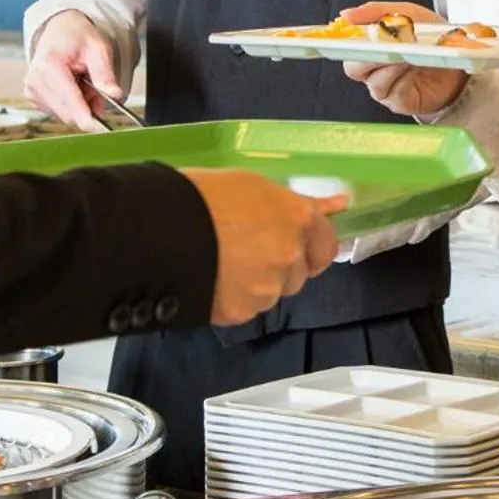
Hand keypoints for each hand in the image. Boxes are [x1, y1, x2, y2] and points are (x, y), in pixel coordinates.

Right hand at [25, 10, 118, 132]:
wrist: (59, 31)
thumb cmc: (77, 37)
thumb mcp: (98, 48)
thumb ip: (105, 73)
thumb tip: (115, 95)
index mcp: (49, 65)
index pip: (68, 98)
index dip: (83, 115)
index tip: (97, 128)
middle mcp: (35, 80)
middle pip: (66, 111)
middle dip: (88, 107)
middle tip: (99, 89)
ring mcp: (32, 91)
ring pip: (64, 114)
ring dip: (81, 105)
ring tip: (84, 81)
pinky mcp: (34, 98)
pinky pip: (59, 112)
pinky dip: (72, 104)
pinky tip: (74, 87)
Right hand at [183, 169, 344, 325]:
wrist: (160, 230)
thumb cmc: (203, 194)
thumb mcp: (252, 185)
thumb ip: (293, 203)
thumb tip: (338, 205)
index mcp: (298, 219)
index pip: (327, 244)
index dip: (313, 246)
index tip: (298, 245)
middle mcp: (291, 256)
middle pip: (300, 273)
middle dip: (284, 267)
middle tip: (251, 253)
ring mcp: (268, 288)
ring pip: (273, 293)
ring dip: (258, 284)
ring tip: (223, 265)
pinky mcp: (241, 312)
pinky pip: (246, 308)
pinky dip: (234, 299)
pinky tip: (212, 280)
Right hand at [337, 1, 465, 116]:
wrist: (460, 56)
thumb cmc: (430, 36)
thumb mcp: (406, 14)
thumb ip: (377, 12)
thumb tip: (345, 15)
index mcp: (369, 47)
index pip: (344, 48)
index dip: (339, 44)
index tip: (344, 36)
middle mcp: (373, 70)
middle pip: (354, 68)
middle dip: (368, 55)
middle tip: (384, 44)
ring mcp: (386, 88)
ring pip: (375, 81)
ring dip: (391, 65)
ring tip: (407, 53)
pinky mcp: (401, 102)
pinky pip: (395, 92)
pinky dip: (405, 78)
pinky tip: (415, 67)